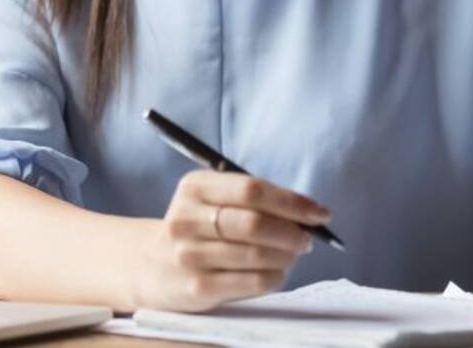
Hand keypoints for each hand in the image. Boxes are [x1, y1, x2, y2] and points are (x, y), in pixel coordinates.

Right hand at [133, 169, 330, 311]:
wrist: (153, 264)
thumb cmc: (198, 225)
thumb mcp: (212, 198)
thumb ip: (253, 198)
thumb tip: (308, 211)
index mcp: (195, 186)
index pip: (251, 189)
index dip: (291, 201)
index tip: (319, 212)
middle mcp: (187, 218)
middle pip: (254, 223)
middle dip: (292, 232)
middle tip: (307, 238)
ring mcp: (189, 255)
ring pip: (257, 255)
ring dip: (287, 256)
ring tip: (293, 254)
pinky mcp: (198, 287)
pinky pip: (252, 281)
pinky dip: (276, 276)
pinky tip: (277, 271)